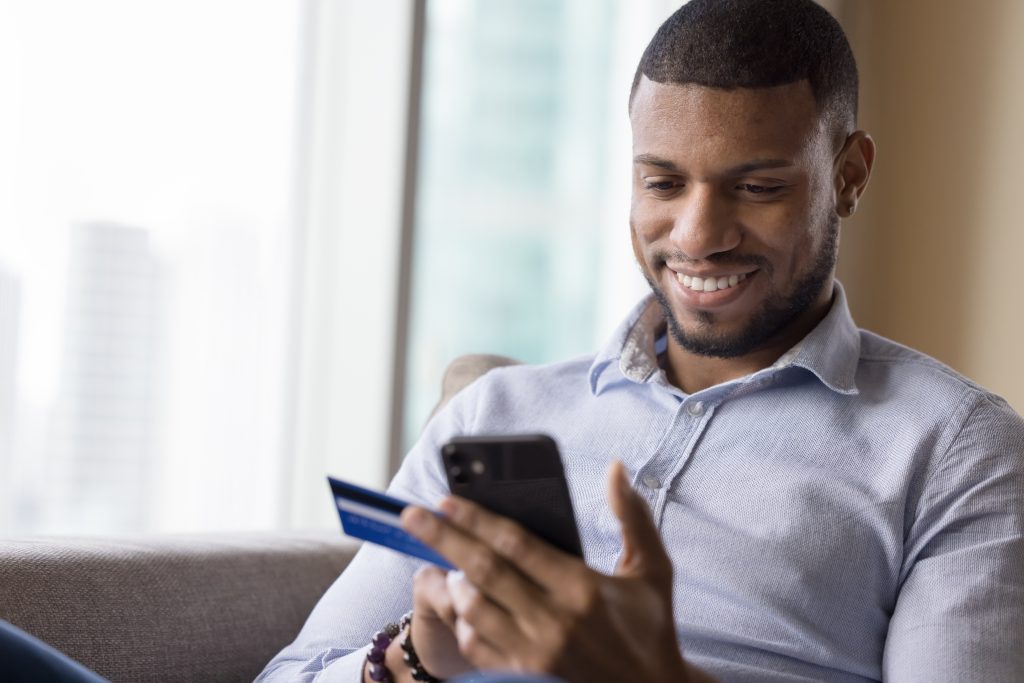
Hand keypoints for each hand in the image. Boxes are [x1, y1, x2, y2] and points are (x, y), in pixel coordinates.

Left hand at [402, 461, 707, 682]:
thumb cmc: (651, 629)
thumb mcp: (652, 571)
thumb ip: (633, 517)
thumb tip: (615, 469)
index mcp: (582, 587)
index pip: (515, 542)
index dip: (476, 518)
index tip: (446, 499)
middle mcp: (554, 620)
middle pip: (482, 569)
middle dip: (442, 537)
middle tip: (411, 516)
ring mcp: (535, 653)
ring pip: (472, 608)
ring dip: (453, 582)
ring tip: (447, 563)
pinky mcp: (525, 677)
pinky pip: (476, 645)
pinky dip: (464, 621)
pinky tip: (466, 604)